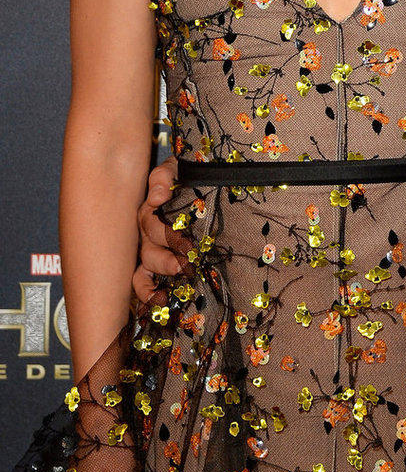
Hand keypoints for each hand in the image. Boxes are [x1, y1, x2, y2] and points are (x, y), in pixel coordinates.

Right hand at [131, 156, 188, 302]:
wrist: (196, 188)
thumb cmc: (184, 180)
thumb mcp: (176, 170)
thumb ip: (164, 176)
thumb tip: (158, 196)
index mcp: (150, 212)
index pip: (148, 221)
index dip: (163, 231)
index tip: (182, 240)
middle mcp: (147, 236)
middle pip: (149, 249)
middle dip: (165, 258)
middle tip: (184, 264)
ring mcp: (150, 253)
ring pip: (144, 270)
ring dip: (157, 277)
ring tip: (173, 283)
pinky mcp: (158, 269)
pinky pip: (143, 285)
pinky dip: (148, 295)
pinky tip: (160, 301)